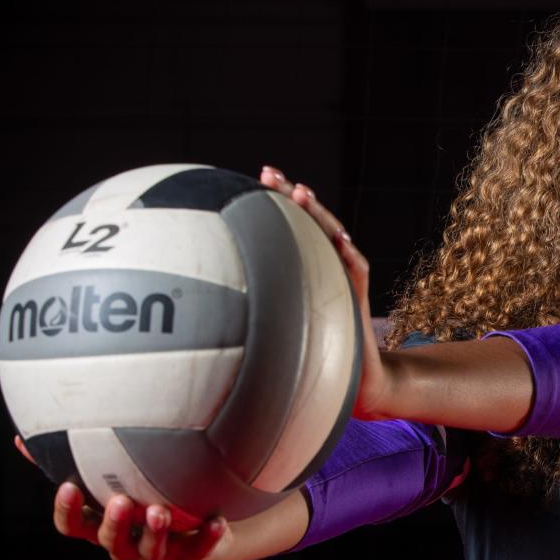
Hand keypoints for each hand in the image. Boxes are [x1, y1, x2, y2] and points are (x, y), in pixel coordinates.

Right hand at [15, 435, 230, 559]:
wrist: (193, 532)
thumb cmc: (140, 501)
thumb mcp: (106, 483)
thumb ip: (67, 463)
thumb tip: (21, 439)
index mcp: (101, 528)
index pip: (74, 527)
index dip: (69, 511)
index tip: (69, 486)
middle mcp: (125, 546)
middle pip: (111, 542)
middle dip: (115, 523)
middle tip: (122, 501)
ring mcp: (156, 556)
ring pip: (150, 551)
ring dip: (155, 532)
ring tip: (160, 512)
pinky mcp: (190, 557)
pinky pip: (198, 550)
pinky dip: (207, 537)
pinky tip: (216, 521)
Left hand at [259, 165, 392, 419]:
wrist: (355, 385)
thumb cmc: (311, 363)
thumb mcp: (275, 336)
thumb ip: (252, 322)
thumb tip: (200, 322)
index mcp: (302, 269)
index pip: (288, 227)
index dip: (272, 202)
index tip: (250, 179)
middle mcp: (322, 268)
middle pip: (309, 223)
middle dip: (291, 194)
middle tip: (269, 173)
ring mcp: (342, 280)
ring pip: (334, 237)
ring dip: (320, 214)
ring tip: (303, 193)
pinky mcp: (358, 299)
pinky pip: (356, 271)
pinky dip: (349, 254)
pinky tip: (339, 239)